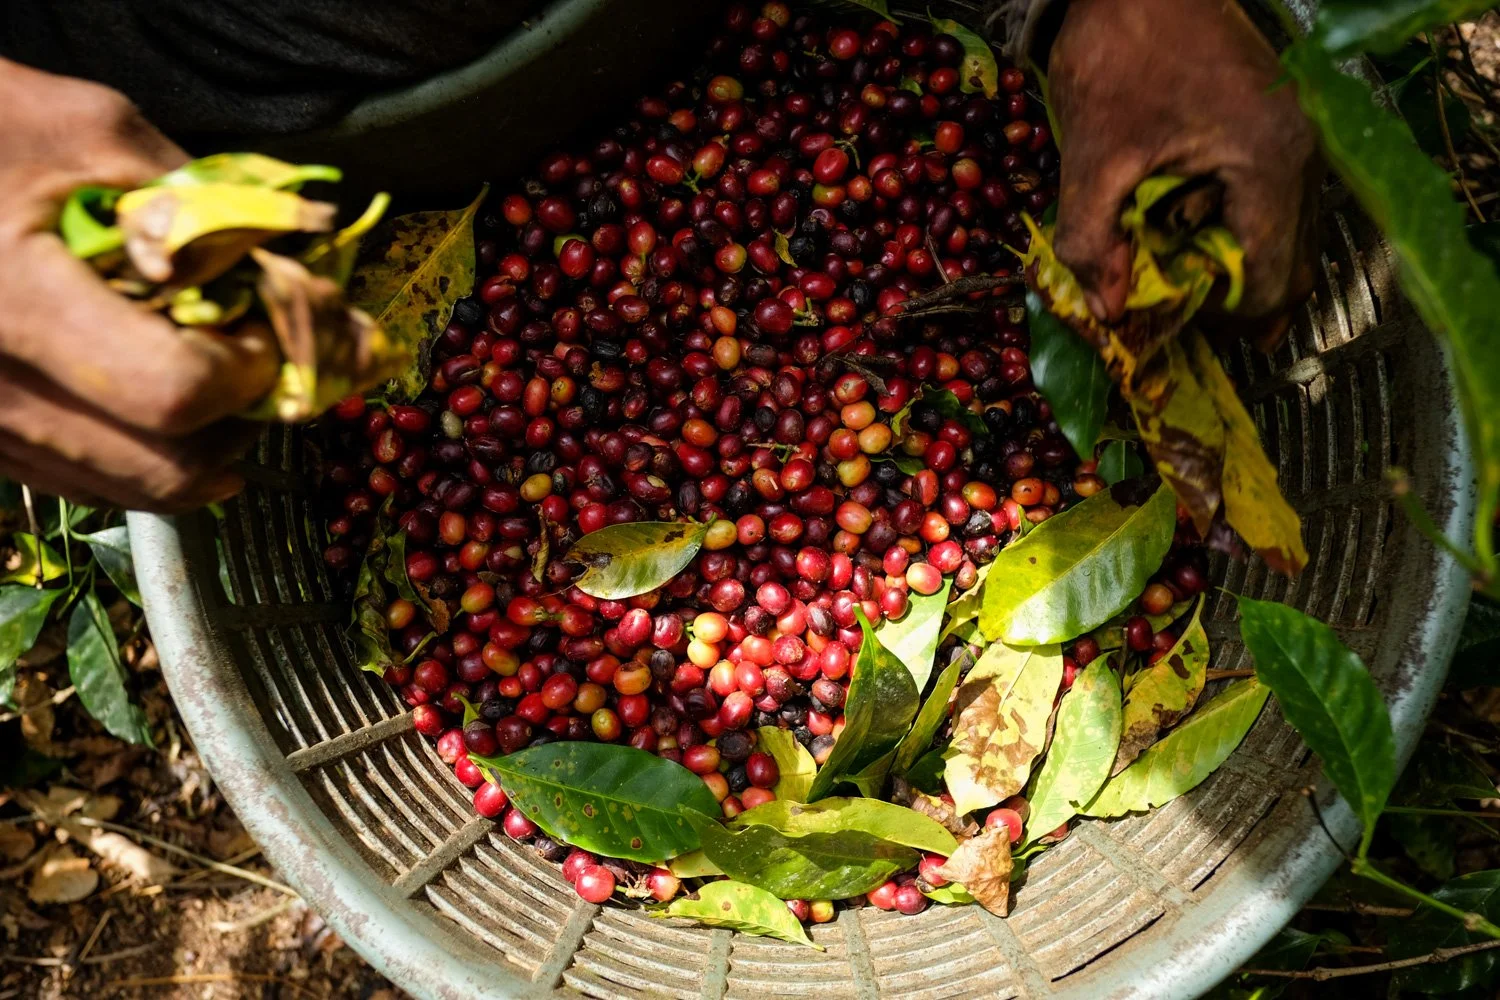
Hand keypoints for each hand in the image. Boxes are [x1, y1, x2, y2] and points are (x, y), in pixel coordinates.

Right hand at [0, 59, 277, 511]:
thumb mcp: (84, 130)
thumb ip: (196, 201)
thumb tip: (286, 262)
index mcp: (15, 303)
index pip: (174, 390)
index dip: (248, 368)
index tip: (268, 327)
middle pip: (164, 467)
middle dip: (241, 423)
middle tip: (264, 367)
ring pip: (128, 490)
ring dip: (204, 453)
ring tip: (226, 389)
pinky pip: (81, 482)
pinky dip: (146, 460)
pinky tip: (171, 417)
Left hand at [1047, 0, 1320, 345]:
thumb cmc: (1119, 58)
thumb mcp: (1092, 158)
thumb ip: (1091, 242)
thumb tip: (1107, 314)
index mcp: (1269, 164)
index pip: (1273, 279)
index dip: (1225, 320)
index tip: (1173, 331)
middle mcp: (1303, 157)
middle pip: (1291, 267)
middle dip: (1230, 302)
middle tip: (1175, 318)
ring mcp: (1300, 141)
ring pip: (1286, 238)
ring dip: (1231, 266)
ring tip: (1172, 275)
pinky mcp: (1282, 130)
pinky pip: (1273, 205)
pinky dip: (1233, 230)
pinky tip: (1183, 233)